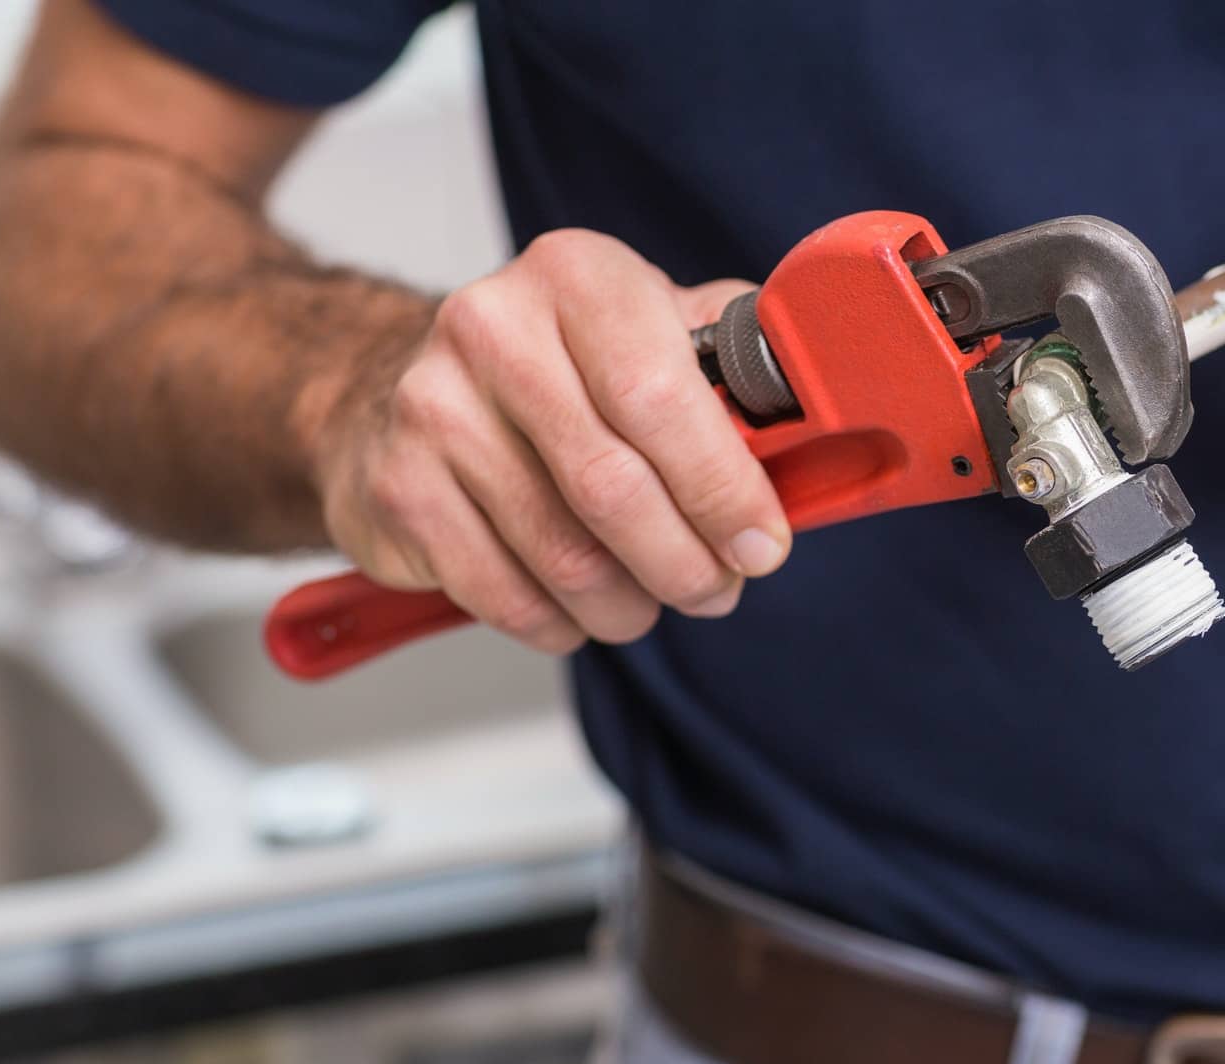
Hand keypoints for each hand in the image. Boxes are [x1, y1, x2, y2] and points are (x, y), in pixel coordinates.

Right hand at [315, 229, 789, 652]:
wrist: (399, 385)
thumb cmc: (561, 370)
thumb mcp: (654, 331)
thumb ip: (735, 372)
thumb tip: (826, 430)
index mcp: (578, 277)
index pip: (660, 395)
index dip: (723, 487)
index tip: (763, 544)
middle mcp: (493, 328)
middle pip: (613, 487)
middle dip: (686, 562)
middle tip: (717, 589)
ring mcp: (433, 408)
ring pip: (563, 555)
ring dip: (629, 604)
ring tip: (651, 602)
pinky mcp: (398, 489)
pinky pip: (504, 595)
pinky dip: (562, 625)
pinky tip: (580, 611)